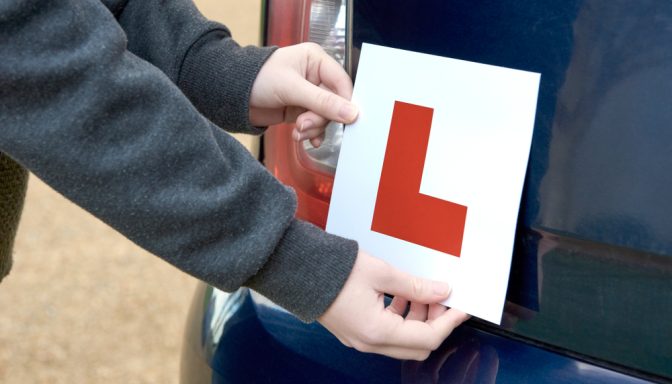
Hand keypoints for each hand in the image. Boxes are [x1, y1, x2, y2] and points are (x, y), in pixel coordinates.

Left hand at [249, 43, 357, 146]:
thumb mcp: (292, 88)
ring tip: (298, 131)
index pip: (342, 83)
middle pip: (334, 104)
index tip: (346, 120)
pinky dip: (310, 133)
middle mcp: (315, 76)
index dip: (345, 103)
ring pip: (324, 117)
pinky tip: (303, 138)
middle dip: (320, 119)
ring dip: (313, 128)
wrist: (230, 94)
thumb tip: (351, 113)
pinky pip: (314, 125)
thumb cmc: (257, 78)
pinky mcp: (299, 110)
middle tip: (303, 124)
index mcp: (316, 60)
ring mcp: (308, 95)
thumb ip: (323, 102)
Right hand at [318, 251, 469, 360]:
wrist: (298, 269)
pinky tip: (402, 294)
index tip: (461, 308)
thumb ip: (415, 286)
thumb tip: (440, 291)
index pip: (427, 337)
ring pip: (402, 340)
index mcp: (376, 331)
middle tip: (442, 299)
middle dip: (435, 323)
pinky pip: (387, 332)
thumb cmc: (332, 270)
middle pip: (416, 345)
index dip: (449, 322)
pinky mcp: (354, 331)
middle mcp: (368, 342)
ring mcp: (360, 339)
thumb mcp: (381, 273)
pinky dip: (401, 318)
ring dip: (418, 319)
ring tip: (421, 292)